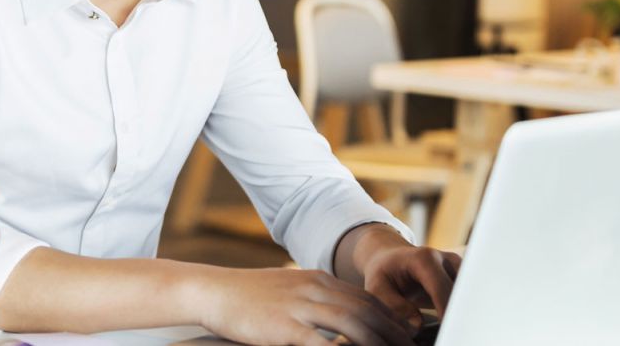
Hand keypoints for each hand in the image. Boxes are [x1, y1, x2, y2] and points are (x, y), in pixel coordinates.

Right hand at [198, 267, 417, 345]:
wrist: (212, 291)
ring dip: (378, 343)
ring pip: (352, 324)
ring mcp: (299, 306)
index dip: (391, 318)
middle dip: (394, 333)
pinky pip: (321, 343)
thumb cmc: (248, 296)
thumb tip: (343, 317)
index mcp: (317, 280)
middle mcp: (313, 289)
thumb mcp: (288, 289)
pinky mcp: (284, 326)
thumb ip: (316, 300)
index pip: (365, 298)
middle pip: (366, 310)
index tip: (407, 335)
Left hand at [359, 243, 462, 325]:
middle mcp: (445, 259)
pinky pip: (471, 296)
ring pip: (471, 294)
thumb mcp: (376, 288)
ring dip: (465, 313)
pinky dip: (465, 311)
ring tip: (455, 331)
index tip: (446, 331)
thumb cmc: (383, 273)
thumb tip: (417, 325)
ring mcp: (458, 267)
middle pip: (462, 292)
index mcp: (424, 259)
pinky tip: (457, 325)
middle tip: (452, 334)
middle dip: (459, 315)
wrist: (391, 259)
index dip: (447, 312)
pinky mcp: (464, 277)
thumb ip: (394, 306)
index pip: (442, 289)